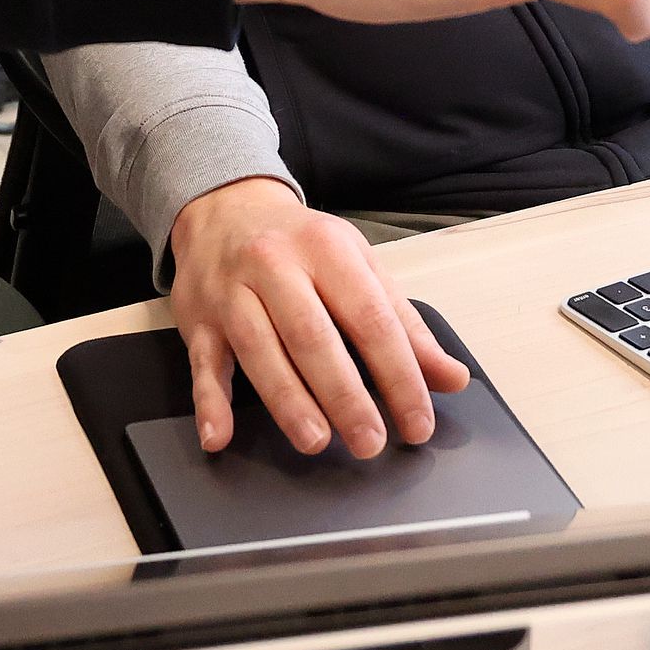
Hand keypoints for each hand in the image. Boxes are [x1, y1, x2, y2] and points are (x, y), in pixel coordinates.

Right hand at [170, 178, 468, 458]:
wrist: (224, 207)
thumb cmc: (301, 244)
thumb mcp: (358, 266)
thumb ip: (404, 324)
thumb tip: (452, 378)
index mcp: (326, 249)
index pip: (370, 317)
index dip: (398, 374)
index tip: (417, 422)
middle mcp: (274, 264)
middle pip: (311, 335)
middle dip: (343, 394)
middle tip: (369, 443)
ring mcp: (230, 291)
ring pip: (258, 348)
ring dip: (287, 400)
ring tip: (316, 441)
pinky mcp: (197, 317)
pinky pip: (201, 363)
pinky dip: (208, 403)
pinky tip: (219, 436)